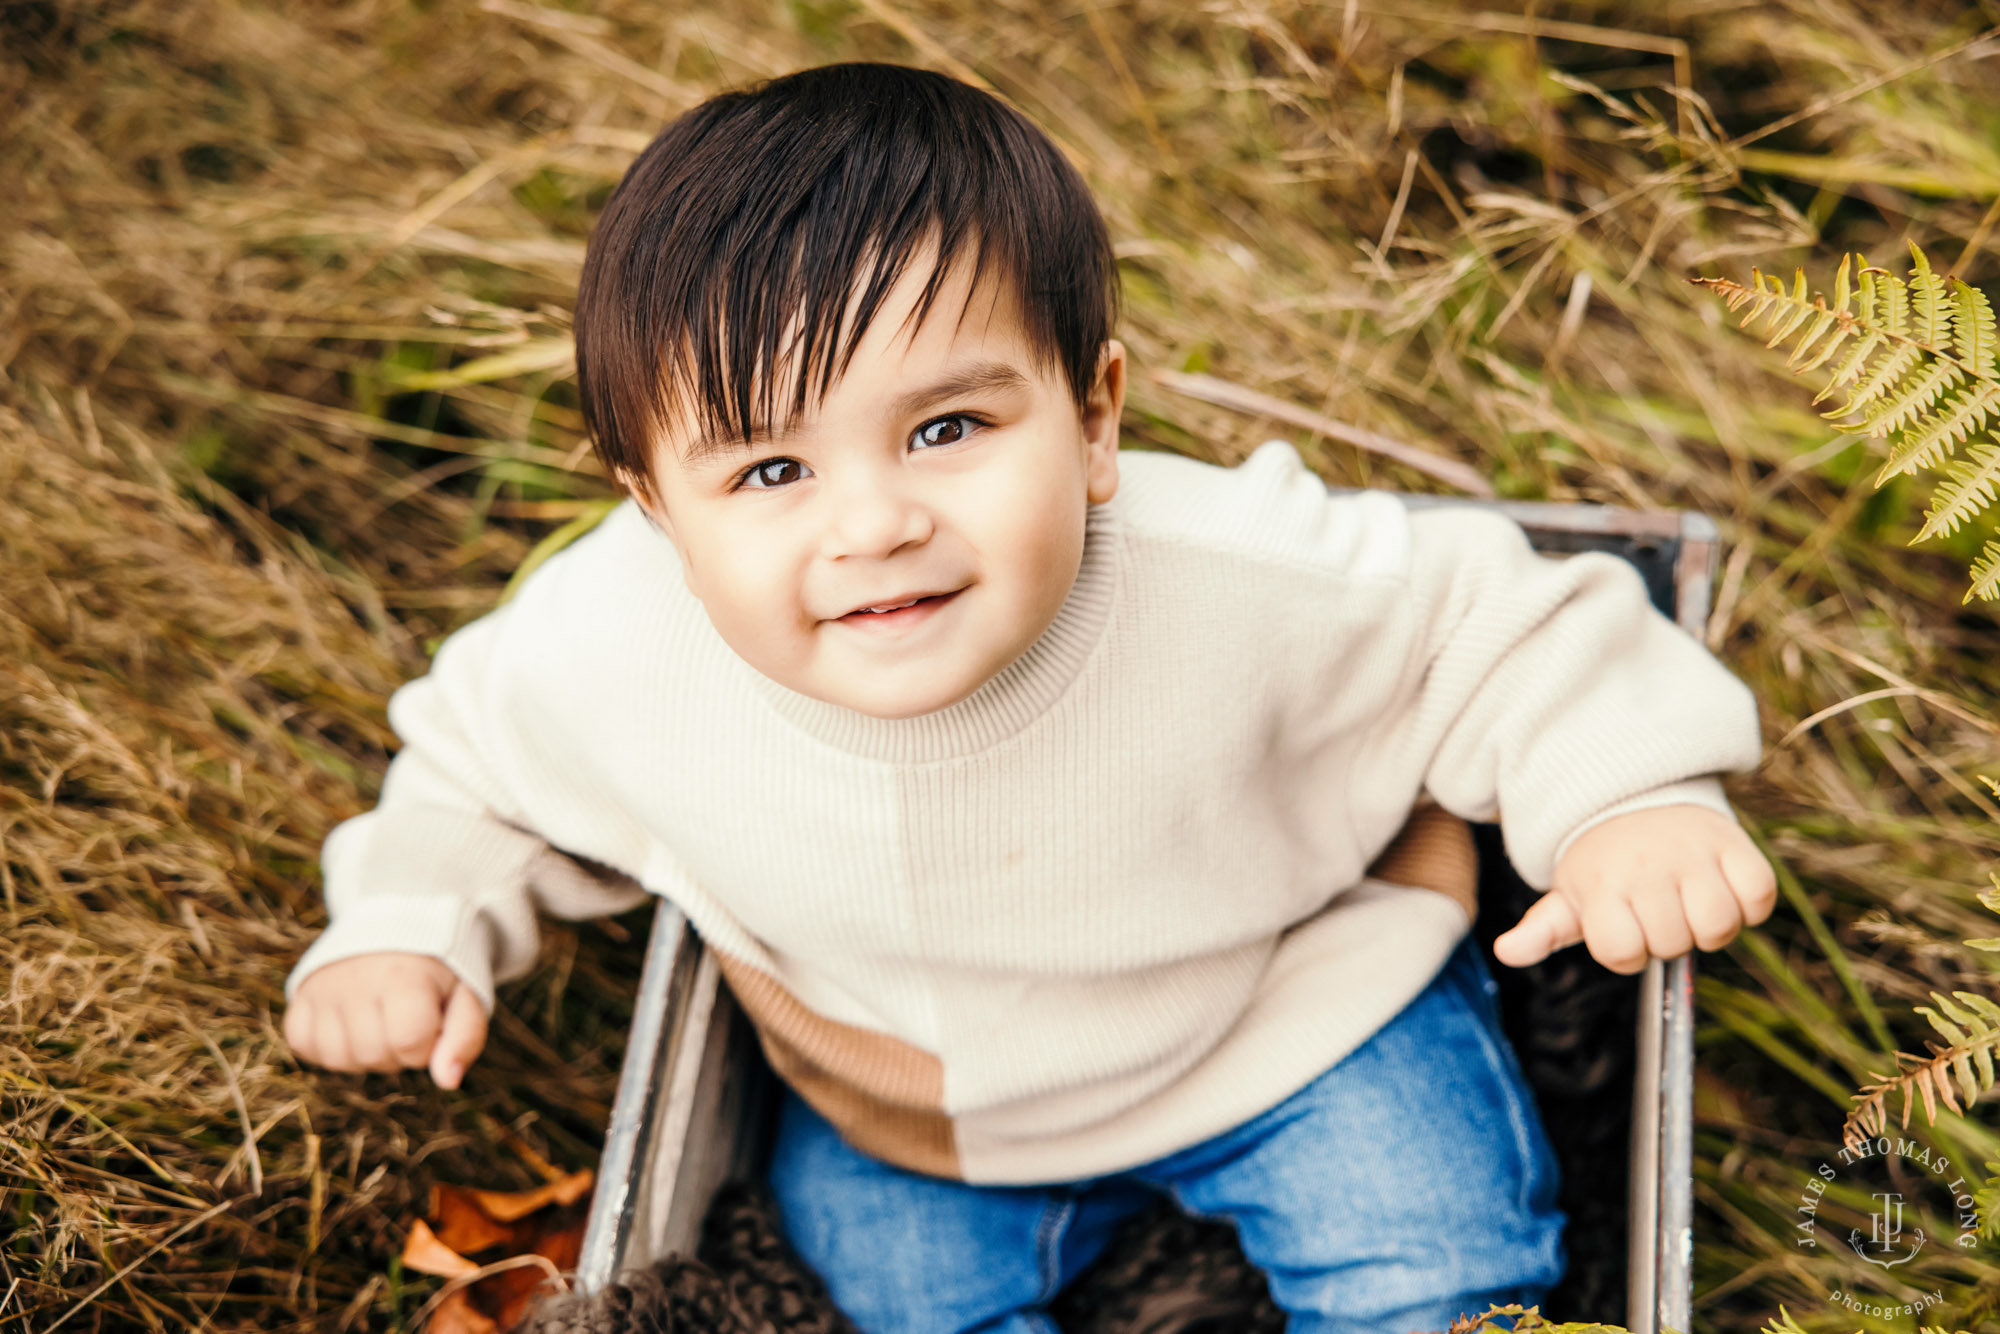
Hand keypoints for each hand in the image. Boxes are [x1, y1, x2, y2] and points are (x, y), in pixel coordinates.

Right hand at [283, 952, 488, 1088]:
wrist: (396, 924)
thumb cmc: (436, 970)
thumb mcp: (465, 995)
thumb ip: (465, 1038)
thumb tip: (447, 1081)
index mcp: (402, 977)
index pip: (410, 1042)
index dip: (425, 1044)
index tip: (430, 1021)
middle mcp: (355, 981)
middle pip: (373, 1055)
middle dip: (396, 1051)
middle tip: (404, 1019)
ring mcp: (322, 988)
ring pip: (338, 1058)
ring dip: (363, 1053)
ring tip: (378, 1021)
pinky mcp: (299, 994)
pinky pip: (303, 1047)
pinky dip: (327, 1046)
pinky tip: (349, 1023)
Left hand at [1492, 805, 1776, 973]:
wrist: (1635, 798)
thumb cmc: (1603, 863)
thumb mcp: (1569, 894)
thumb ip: (1542, 930)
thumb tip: (1506, 952)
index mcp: (1602, 883)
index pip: (1621, 952)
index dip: (1624, 953)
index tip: (1621, 928)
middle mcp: (1646, 866)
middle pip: (1673, 943)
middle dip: (1666, 939)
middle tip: (1656, 909)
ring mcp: (1692, 852)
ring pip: (1719, 925)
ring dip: (1711, 928)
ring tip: (1690, 904)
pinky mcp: (1734, 841)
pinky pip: (1759, 894)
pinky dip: (1750, 903)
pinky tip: (1724, 889)